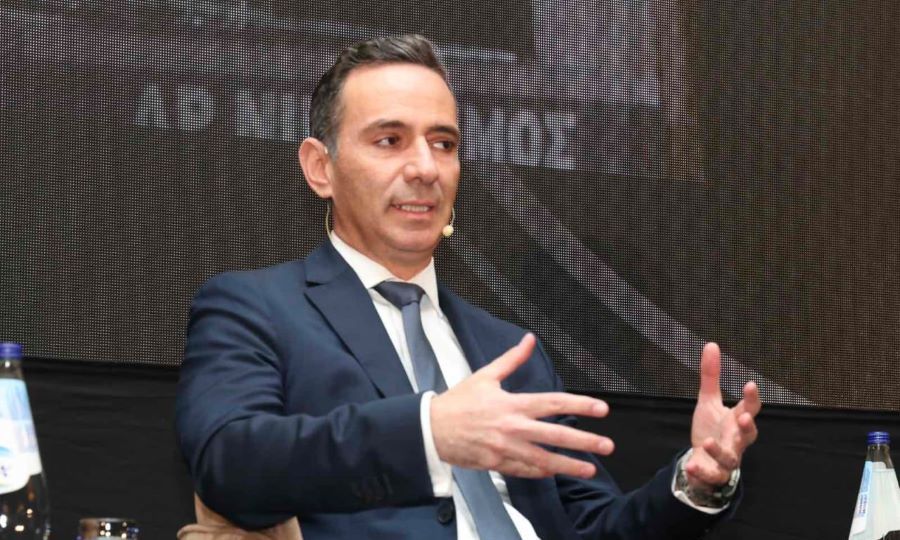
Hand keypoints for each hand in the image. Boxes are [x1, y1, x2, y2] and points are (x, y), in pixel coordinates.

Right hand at [430, 333, 614, 478]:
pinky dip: (542, 472)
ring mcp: (506, 449)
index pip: (554, 403)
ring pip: (545, 459)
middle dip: (585, 441)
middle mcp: (513, 427)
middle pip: (556, 435)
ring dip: (569, 465)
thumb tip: (529, 340)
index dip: (581, 405)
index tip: (601, 410)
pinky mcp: (498, 464)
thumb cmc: (458, 402)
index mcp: (513, 404)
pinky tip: (555, 472)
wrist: (431, 429)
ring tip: (590, 468)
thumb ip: (512, 359)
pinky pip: (525, 470)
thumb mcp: (485, 375)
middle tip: (607, 445)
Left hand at [686, 342, 760, 489]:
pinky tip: (690, 466)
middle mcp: (737, 441)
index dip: (752, 397)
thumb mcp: (708, 401)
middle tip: (744, 417)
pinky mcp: (715, 474)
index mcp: (737, 421)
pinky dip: (702, 472)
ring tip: (708, 442)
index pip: (750, 408)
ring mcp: (728, 459)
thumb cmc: (711, 429)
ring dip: (720, 450)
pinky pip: (712, 476)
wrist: (703, 460)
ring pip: (730, 458)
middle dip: (748, 427)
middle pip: (749, 435)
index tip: (749, 384)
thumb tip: (711, 344)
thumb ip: (711, 376)